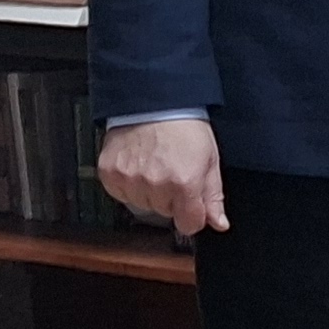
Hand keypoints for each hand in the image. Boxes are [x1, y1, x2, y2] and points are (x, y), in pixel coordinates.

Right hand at [98, 117, 227, 240]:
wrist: (154, 103)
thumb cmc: (184, 127)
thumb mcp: (210, 160)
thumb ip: (213, 196)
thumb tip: (218, 223)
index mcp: (184, 183)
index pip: (189, 225)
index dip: (192, 215)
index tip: (191, 205)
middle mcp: (156, 185)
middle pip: (165, 213)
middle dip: (171, 198)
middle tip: (172, 171)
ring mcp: (130, 180)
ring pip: (142, 205)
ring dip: (149, 192)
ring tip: (154, 166)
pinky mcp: (110, 174)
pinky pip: (120, 194)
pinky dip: (129, 184)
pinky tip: (138, 165)